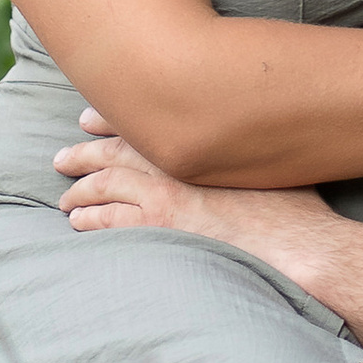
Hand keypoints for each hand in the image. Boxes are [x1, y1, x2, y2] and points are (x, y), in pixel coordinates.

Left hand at [55, 118, 342, 290]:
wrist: (299, 242)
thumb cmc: (295, 203)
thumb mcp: (272, 160)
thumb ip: (246, 148)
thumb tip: (247, 137)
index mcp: (199, 141)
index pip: (140, 123)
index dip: (108, 121)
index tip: (87, 120)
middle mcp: (176, 162)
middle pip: (113, 153)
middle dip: (83, 154)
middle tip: (62, 158)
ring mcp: (165, 197)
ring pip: (105, 187)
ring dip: (80, 190)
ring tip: (65, 198)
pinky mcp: (161, 229)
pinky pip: (110, 222)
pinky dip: (89, 219)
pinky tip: (77, 222)